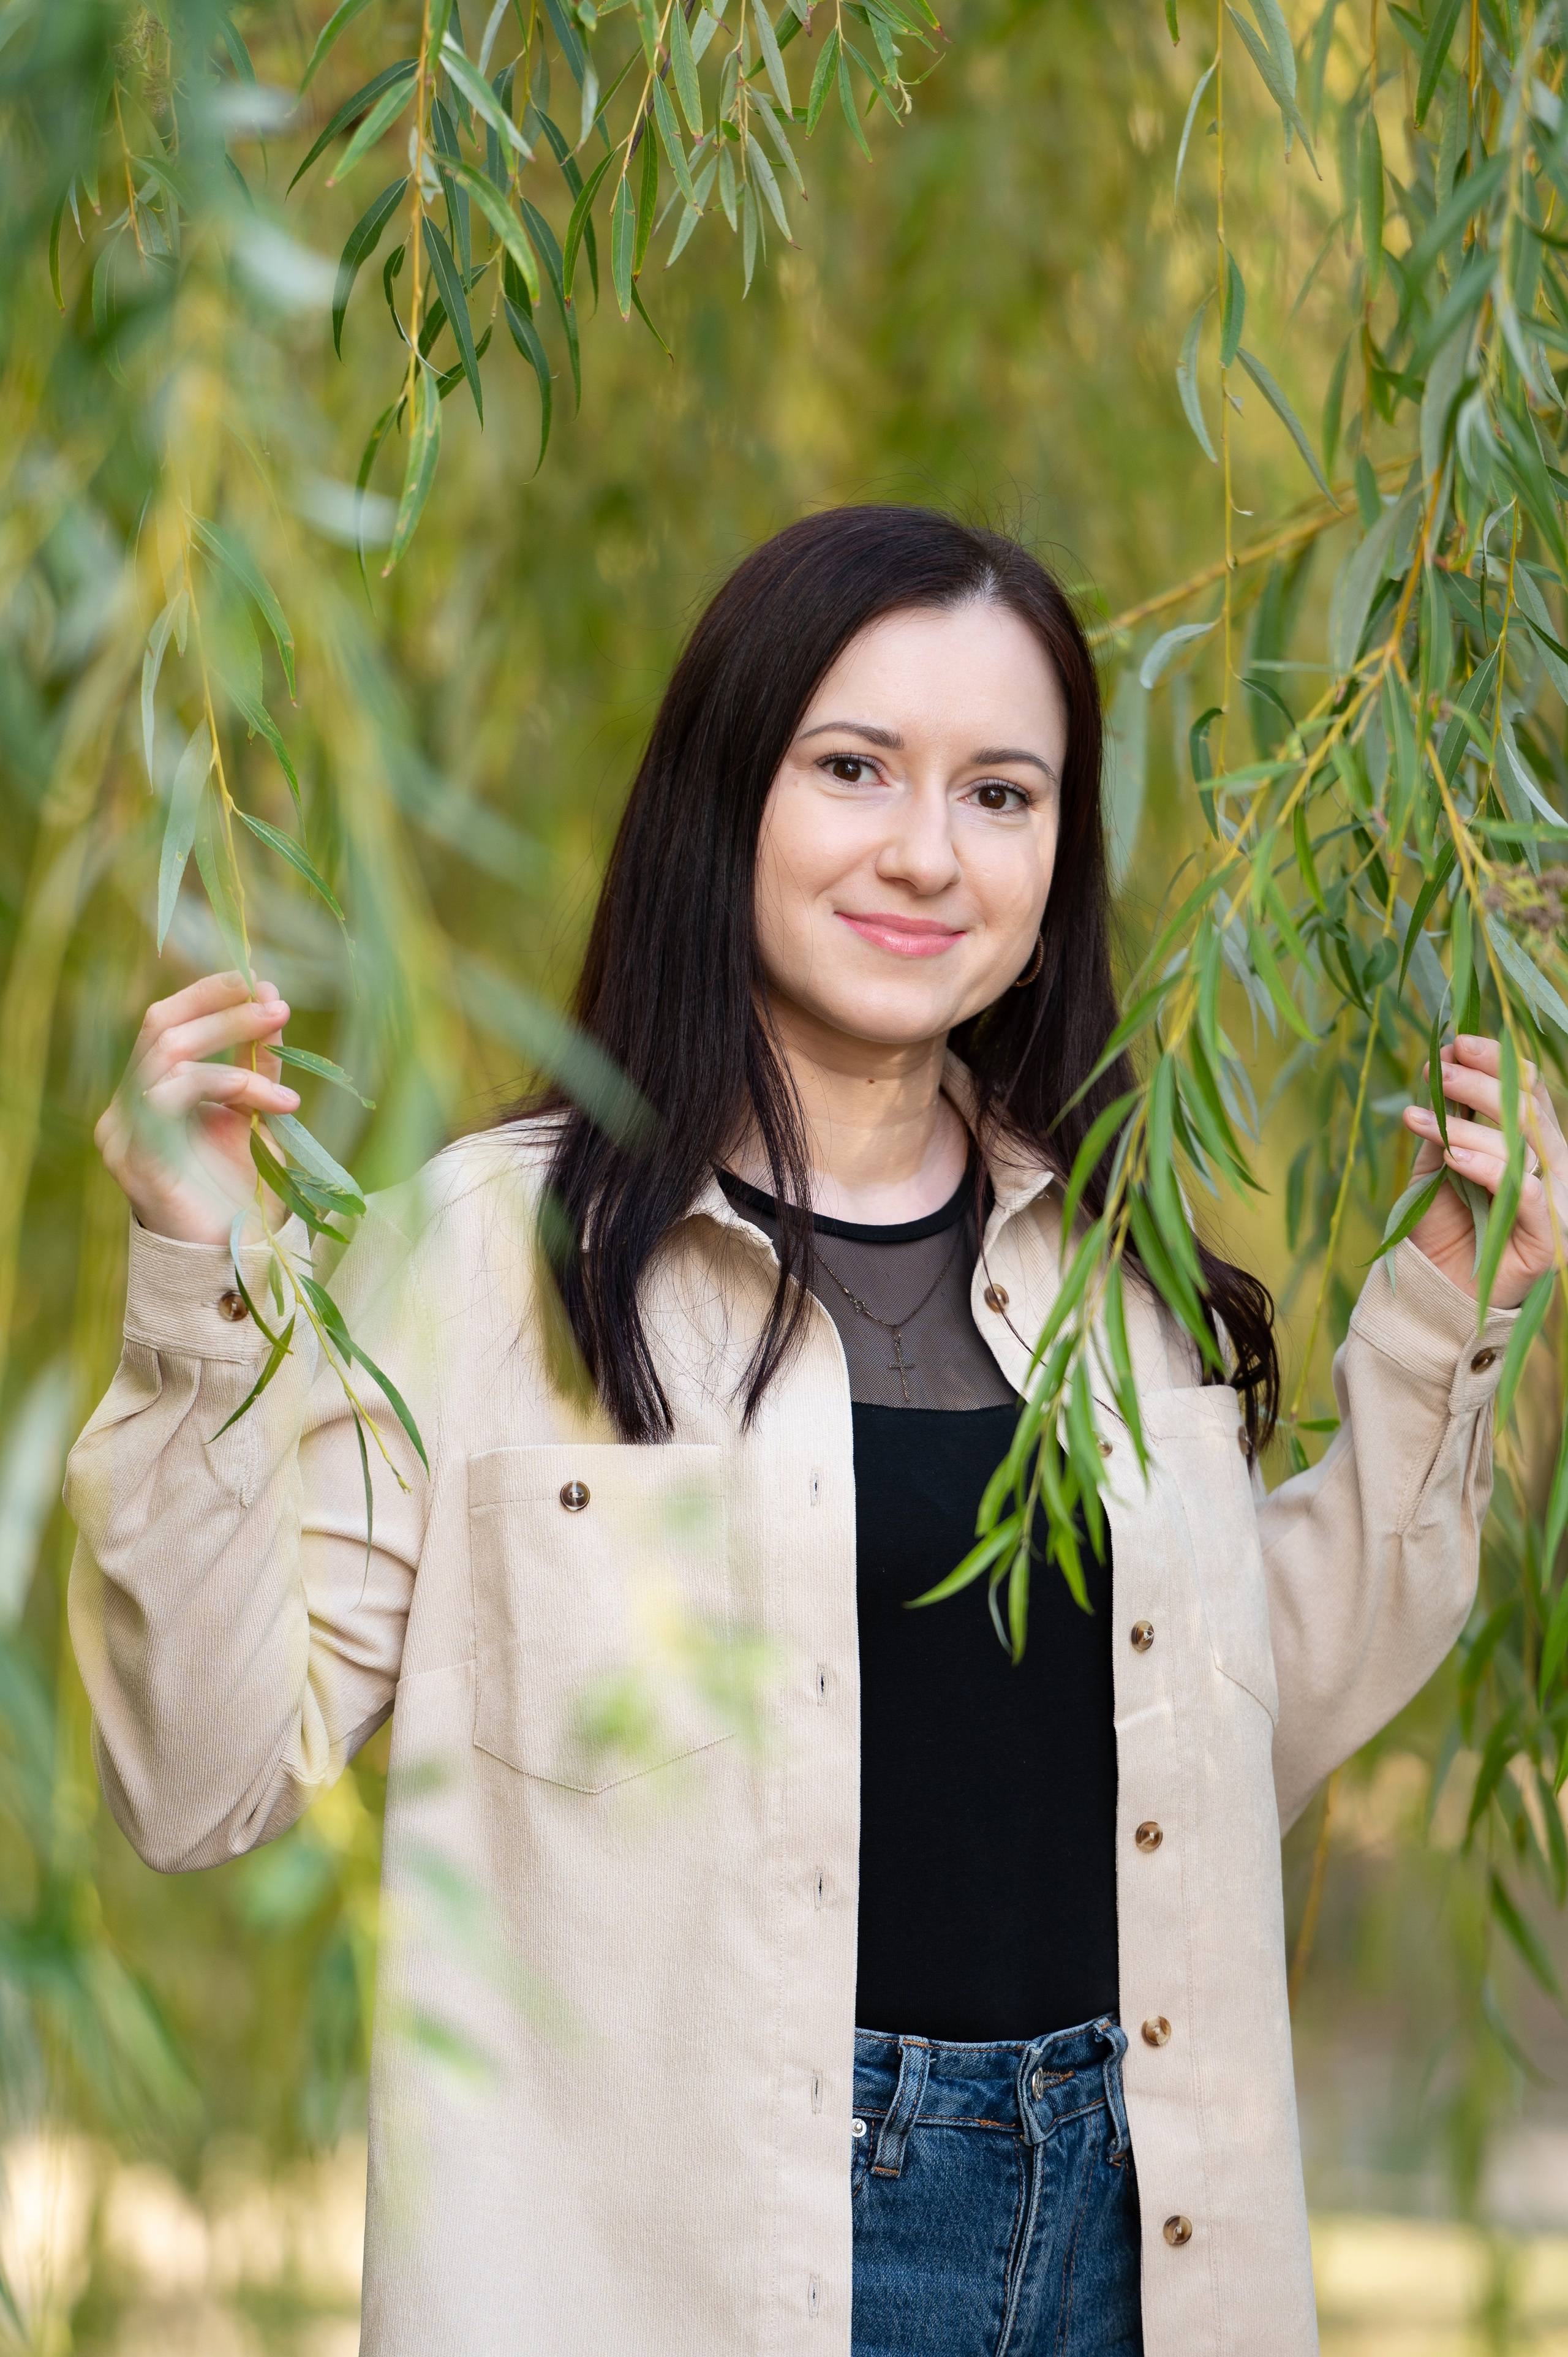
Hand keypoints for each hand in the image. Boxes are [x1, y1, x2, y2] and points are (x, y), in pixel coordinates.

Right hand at [95, 972, 298, 1245]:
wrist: (232, 1259)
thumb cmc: (241, 1190)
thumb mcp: (254, 1113)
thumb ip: (257, 1063)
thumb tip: (271, 999)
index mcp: (147, 1094)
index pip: (162, 1022)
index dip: (206, 995)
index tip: (257, 981)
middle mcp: (125, 1108)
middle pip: (160, 1028)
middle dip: (223, 1010)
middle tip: (279, 1007)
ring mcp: (122, 1132)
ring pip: (166, 1055)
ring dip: (232, 1043)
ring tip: (284, 1047)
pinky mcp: (134, 1155)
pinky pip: (172, 1095)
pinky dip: (227, 1084)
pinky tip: (273, 1102)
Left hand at [1400, 1033, 1567, 1307]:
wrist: (1439, 1290)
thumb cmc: (1441, 1226)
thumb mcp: (1436, 1165)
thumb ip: (1446, 1124)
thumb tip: (1442, 1066)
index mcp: (1533, 1143)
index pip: (1528, 1090)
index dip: (1494, 1061)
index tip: (1451, 1044)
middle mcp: (1553, 1167)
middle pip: (1529, 1112)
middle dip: (1481, 1084)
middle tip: (1437, 1071)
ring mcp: (1556, 1201)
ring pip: (1524, 1148)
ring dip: (1470, 1128)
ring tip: (1421, 1119)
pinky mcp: (1547, 1237)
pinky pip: (1527, 1194)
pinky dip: (1489, 1170)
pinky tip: (1452, 1159)